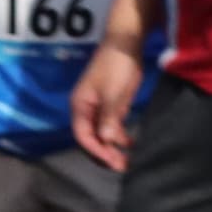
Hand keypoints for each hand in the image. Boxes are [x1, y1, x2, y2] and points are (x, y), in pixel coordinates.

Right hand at [71, 40, 146, 171]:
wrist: (126, 45)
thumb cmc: (116, 67)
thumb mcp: (113, 93)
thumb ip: (108, 117)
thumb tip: (106, 140)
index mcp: (80, 106)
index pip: (83, 136)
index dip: (96, 151)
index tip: (112, 162)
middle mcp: (87, 110)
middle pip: (92, 138)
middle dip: (104, 154)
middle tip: (121, 166)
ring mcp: (100, 108)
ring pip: (103, 134)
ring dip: (113, 148)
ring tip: (127, 161)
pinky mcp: (113, 105)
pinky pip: (113, 127)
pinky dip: (121, 137)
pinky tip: (131, 145)